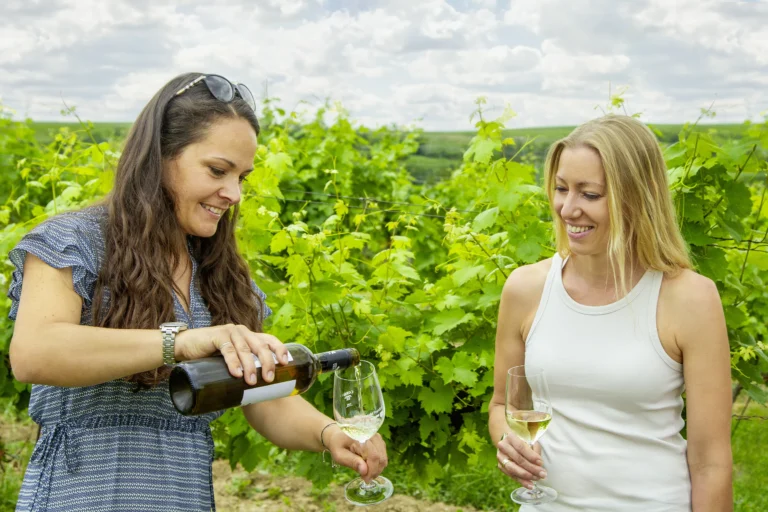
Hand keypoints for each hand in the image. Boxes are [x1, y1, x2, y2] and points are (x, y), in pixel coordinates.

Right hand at [174, 324, 288, 384]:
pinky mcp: (217, 336)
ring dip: (250, 366)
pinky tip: (236, 373)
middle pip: (260, 346)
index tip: (285, 364)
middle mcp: (243, 332)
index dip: (279, 350)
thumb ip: (242, 367)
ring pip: (245, 349)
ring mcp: (230, 332)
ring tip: (251, 381)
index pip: (269, 340)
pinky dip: (233, 362)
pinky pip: (228, 350)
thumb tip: (256, 391)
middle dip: (267, 363)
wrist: (185, 346)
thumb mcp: (231, 360)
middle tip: (268, 379)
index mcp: (249, 336)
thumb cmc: (210, 356)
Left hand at [327, 429, 387, 482]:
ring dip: (377, 469)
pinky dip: (377, 464)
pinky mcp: (379, 441)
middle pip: (381, 458)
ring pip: (384, 458)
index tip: (365, 479)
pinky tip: (368, 466)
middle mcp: (372, 435)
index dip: (372, 470)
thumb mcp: (339, 455)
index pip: (373, 456)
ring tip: (366, 473)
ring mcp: (377, 437)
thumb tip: (364, 471)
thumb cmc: (338, 445)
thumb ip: (351, 461)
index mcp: (361, 437)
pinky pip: (383, 455)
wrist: (338, 435)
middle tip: (365, 478)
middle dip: (375, 471)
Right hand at [497, 434, 545, 489]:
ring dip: (527, 476)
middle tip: (542, 474)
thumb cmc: (522, 442)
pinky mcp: (501, 466)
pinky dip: (522, 481)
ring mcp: (500, 457)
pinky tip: (530, 485)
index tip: (541, 462)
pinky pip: (512, 476)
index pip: (521, 447)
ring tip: (537, 479)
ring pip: (513, 469)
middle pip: (518, 459)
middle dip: (531, 468)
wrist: (509, 443)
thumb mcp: (529, 441)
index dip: (531, 456)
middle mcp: (503, 447)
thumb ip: (535, 450)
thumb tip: (539, 463)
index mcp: (510, 437)